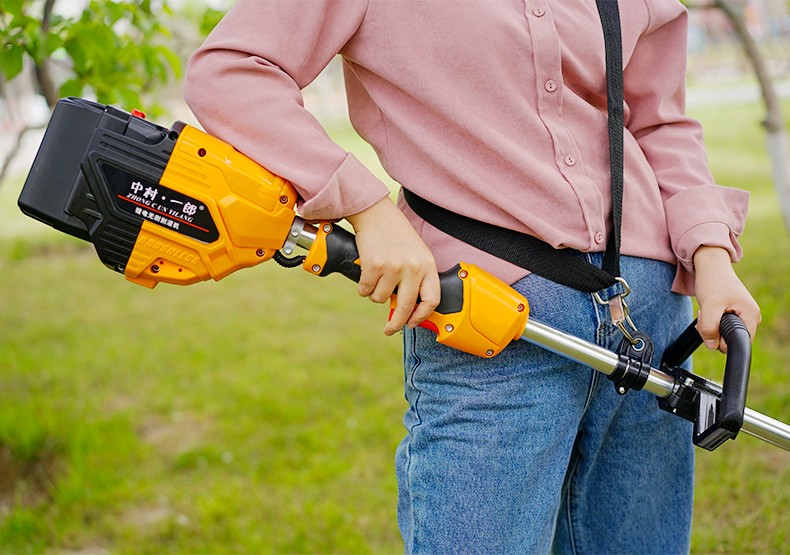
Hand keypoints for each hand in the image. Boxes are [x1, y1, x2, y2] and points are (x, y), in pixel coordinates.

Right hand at [346, 197, 439, 335]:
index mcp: (427, 265)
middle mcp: (413, 267)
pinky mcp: (374, 266)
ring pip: (380, 299)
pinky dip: (362, 286)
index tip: (412, 323)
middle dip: (396, 324)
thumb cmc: (394, 234)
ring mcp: (393, 267)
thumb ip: (416, 278)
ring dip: (375, 293)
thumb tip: (408, 309)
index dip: (421, 316)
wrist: (375, 213)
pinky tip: (366, 273)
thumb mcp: (414, 254)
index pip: (432, 300)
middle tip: (389, 329)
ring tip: (376, 276)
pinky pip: (366, 290)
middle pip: (406, 308)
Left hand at [693, 246, 760, 351]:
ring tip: (704, 310)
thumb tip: (711, 346)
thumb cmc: (713, 281)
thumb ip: (709, 328)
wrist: (710, 266)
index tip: (709, 325)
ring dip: (708, 326)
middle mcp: (750, 316)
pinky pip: (720, 326)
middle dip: (712, 332)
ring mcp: (742, 315)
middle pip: (730, 339)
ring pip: (723, 333)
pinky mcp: (733, 313)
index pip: (740, 342)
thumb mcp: (709, 306)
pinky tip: (705, 311)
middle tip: (703, 315)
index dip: (722, 341)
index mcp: (751, 315)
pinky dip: (709, 321)